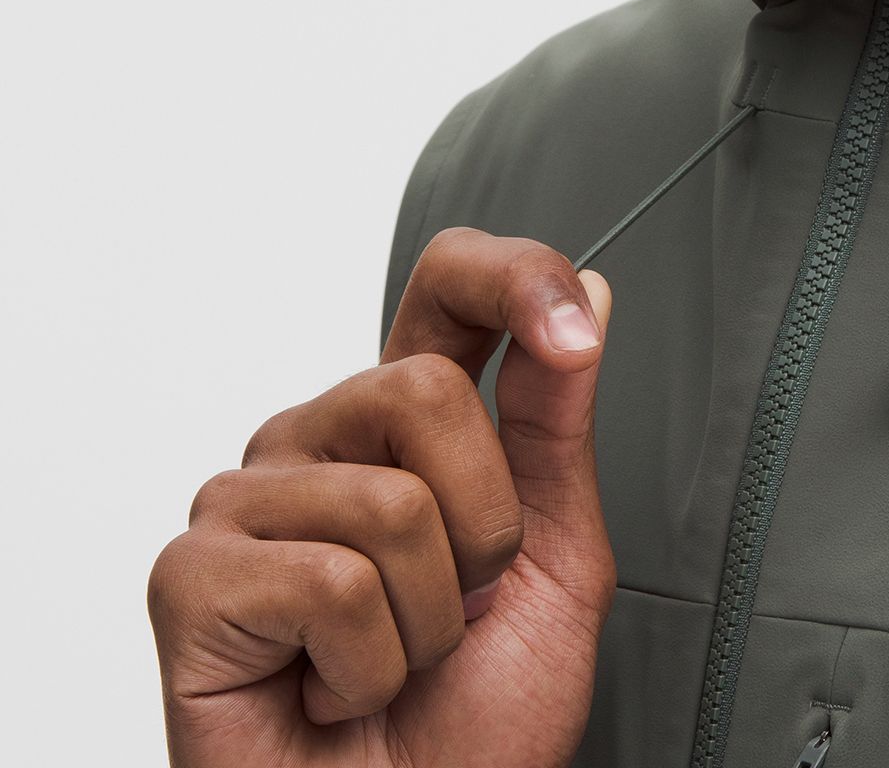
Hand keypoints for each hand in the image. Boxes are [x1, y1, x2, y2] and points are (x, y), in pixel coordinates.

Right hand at [148, 228, 616, 765]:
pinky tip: (329, 692)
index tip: (571, 329)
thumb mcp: (560, 561)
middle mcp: (318, 438)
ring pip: (390, 499)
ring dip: (427, 617)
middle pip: (426, 388)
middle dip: (483, 528)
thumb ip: (559, 425)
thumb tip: (584, 294)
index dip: (513, 277)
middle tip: (452, 612)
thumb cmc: (476, 725)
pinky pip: (331, 582)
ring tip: (388, 662)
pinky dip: (365, 666)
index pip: (447, 281)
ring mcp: (245, 501)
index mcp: (406, 420)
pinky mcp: (192, 578)